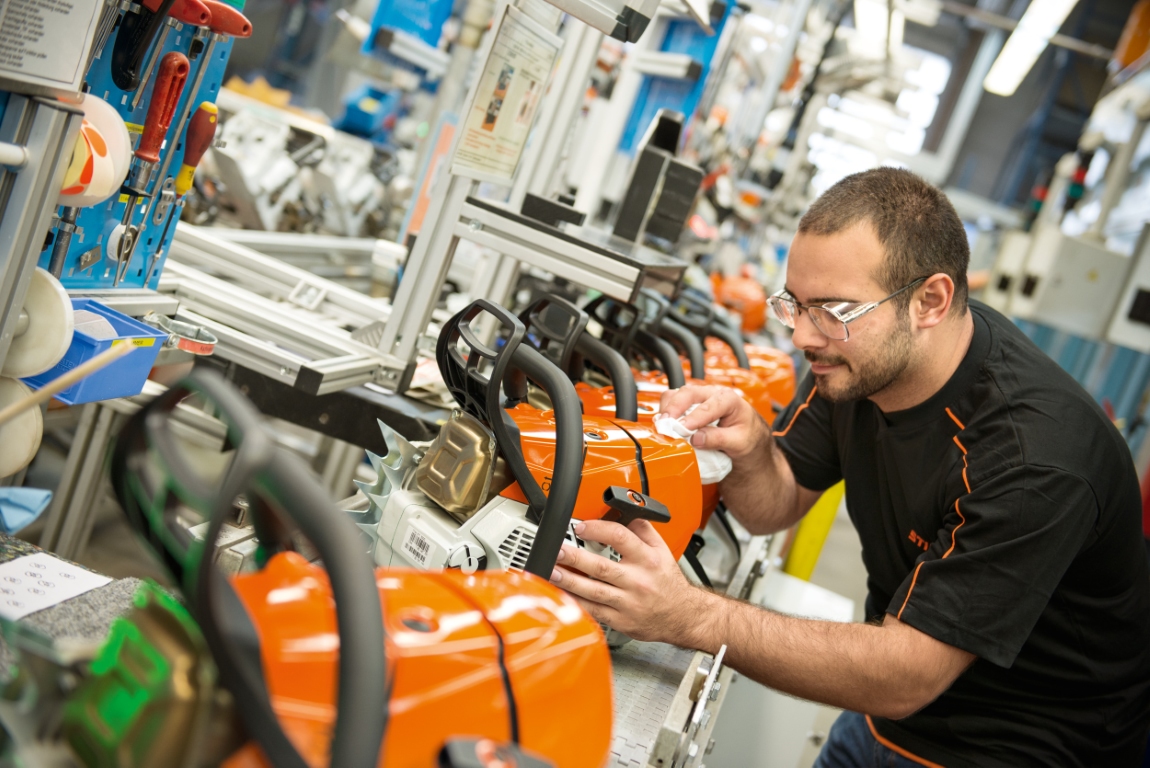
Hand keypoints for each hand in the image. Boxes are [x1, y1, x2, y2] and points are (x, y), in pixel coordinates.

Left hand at [548, 518, 709, 643]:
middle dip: (575, 558)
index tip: (581, 527)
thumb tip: (627, 512)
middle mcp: (636, 581)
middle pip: (601, 567)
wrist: (682, 616)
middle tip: (557, 550)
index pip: (621, 538)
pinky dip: (576, 604)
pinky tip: (561, 596)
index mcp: (647, 559)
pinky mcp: (620, 621)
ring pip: (593, 591)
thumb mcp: (663, 551)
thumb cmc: (669, 584)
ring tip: (551, 572)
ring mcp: (627, 602)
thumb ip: (644, 530)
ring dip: (569, 581)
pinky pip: (594, 611)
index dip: (598, 529)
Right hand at [658, 385, 767, 459]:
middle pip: (688, 393)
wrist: (747, 439)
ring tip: (662, 425)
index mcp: (729, 399)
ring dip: (667, 409)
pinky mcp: (688, 407)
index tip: (684, 429)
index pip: (710, 406)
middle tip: (665, 424)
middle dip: (675, 407)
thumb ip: (718, 439)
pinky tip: (664, 426)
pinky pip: (672, 404)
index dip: (695, 417)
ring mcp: (698, 399)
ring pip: (676, 395)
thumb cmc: (747, 436)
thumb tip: (696, 438)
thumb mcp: (739, 442)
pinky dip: (665, 413)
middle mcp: (712, 394)